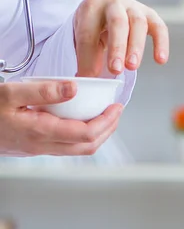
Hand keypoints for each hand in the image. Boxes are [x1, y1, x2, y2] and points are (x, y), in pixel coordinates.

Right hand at [0, 80, 121, 155]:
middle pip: (88, 146)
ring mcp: (40, 148)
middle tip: (116, 110)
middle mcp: (43, 145)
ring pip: (79, 149)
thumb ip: (44, 90)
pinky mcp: (37, 147)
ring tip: (106, 115)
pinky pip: (68, 146)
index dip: (107, 122)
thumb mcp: (12, 92)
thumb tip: (75, 88)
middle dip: (108, 129)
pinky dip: (84, 135)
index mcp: (41, 131)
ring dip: (98, 134)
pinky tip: (84, 119)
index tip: (116, 106)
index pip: (85, 134)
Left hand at [74, 0, 168, 75]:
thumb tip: (90, 78)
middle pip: (117, 23)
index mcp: (90, 7)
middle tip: (116, 70)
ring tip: (132, 67)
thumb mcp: (83, 36)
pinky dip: (161, 43)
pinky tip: (160, 60)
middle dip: (117, 48)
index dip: (88, 56)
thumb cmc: (93, 25)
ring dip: (136, 47)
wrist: (105, 7)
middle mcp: (113, 2)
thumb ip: (87, 55)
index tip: (89, 76)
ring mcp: (134, 6)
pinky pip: (159, 27)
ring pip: (138, 23)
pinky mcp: (150, 13)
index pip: (88, 32)